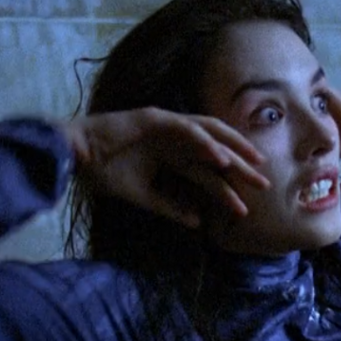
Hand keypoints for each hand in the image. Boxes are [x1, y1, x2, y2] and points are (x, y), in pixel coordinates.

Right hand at [63, 108, 268, 228]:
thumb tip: (198, 222)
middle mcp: (174, 139)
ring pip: (209, 135)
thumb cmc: (104, 173)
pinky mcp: (154, 119)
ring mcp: (166, 126)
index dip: (228, 186)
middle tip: (265, 184)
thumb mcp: (144, 196)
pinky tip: (221, 157)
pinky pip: (187, 130)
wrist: (75, 157)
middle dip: (241, 167)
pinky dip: (205, 142)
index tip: (247, 204)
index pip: (207, 171)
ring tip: (253, 164)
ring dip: (232, 148)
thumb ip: (170, 206)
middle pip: (216, 152)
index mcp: (172, 155)